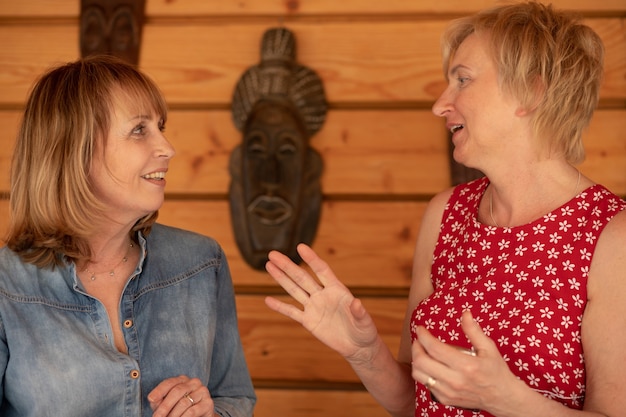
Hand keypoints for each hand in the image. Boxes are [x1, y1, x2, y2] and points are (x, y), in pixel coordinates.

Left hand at [148, 375, 213, 416]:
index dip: (159, 390)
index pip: (170, 382)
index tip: (151, 398)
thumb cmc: (180, 410)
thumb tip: (153, 399)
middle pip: (177, 391)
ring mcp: (202, 391)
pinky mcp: (208, 403)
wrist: (200, 416)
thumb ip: (160, 400)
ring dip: (173, 415)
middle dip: (165, 406)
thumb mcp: (168, 404)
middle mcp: (194, 382)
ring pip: (184, 402)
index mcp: (182, 380)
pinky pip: (192, 411)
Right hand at [265, 244, 378, 361]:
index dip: (311, 259)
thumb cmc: (364, 330)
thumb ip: (359, 312)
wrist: (357, 346)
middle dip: (287, 266)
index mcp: (336, 289)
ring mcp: (314, 307)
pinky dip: (280, 307)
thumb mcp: (364, 321)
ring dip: (281, 278)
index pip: (321, 270)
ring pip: (294, 290)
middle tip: (273, 254)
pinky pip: (292, 312)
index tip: (300, 247)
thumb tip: (356, 303)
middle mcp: (322, 295)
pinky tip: (268, 300)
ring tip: (269, 265)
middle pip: (302, 277)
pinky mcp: (309, 321)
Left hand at [411, 310, 522, 411]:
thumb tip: (465, 313)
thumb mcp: (489, 348)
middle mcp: (455, 380)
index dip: (423, 336)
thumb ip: (474, 330)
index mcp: (466, 365)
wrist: (504, 398)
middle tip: (419, 340)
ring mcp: (449, 392)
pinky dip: (423, 373)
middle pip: (421, 362)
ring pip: (419, 375)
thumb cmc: (496, 371)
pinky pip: (425, 384)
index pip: (434, 348)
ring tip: (422, 352)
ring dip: (416, 361)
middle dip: (416, 347)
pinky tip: (430, 366)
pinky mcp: (445, 399)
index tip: (420, 328)